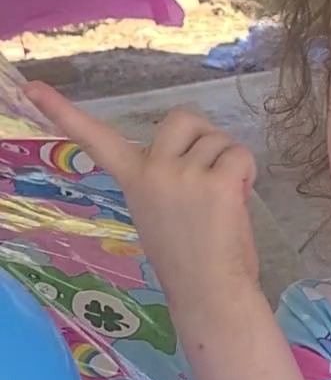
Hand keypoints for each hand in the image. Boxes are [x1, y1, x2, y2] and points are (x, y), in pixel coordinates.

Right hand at [23, 81, 260, 308]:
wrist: (208, 291)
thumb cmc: (192, 256)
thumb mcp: (163, 210)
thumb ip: (168, 179)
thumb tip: (198, 163)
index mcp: (133, 180)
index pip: (96, 141)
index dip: (64, 112)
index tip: (34, 88)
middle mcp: (151, 171)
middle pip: (183, 118)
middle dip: (204, 136)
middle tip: (210, 171)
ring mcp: (181, 174)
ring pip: (219, 139)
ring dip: (229, 161)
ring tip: (223, 199)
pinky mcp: (215, 181)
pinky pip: (239, 155)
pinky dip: (246, 172)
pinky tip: (237, 199)